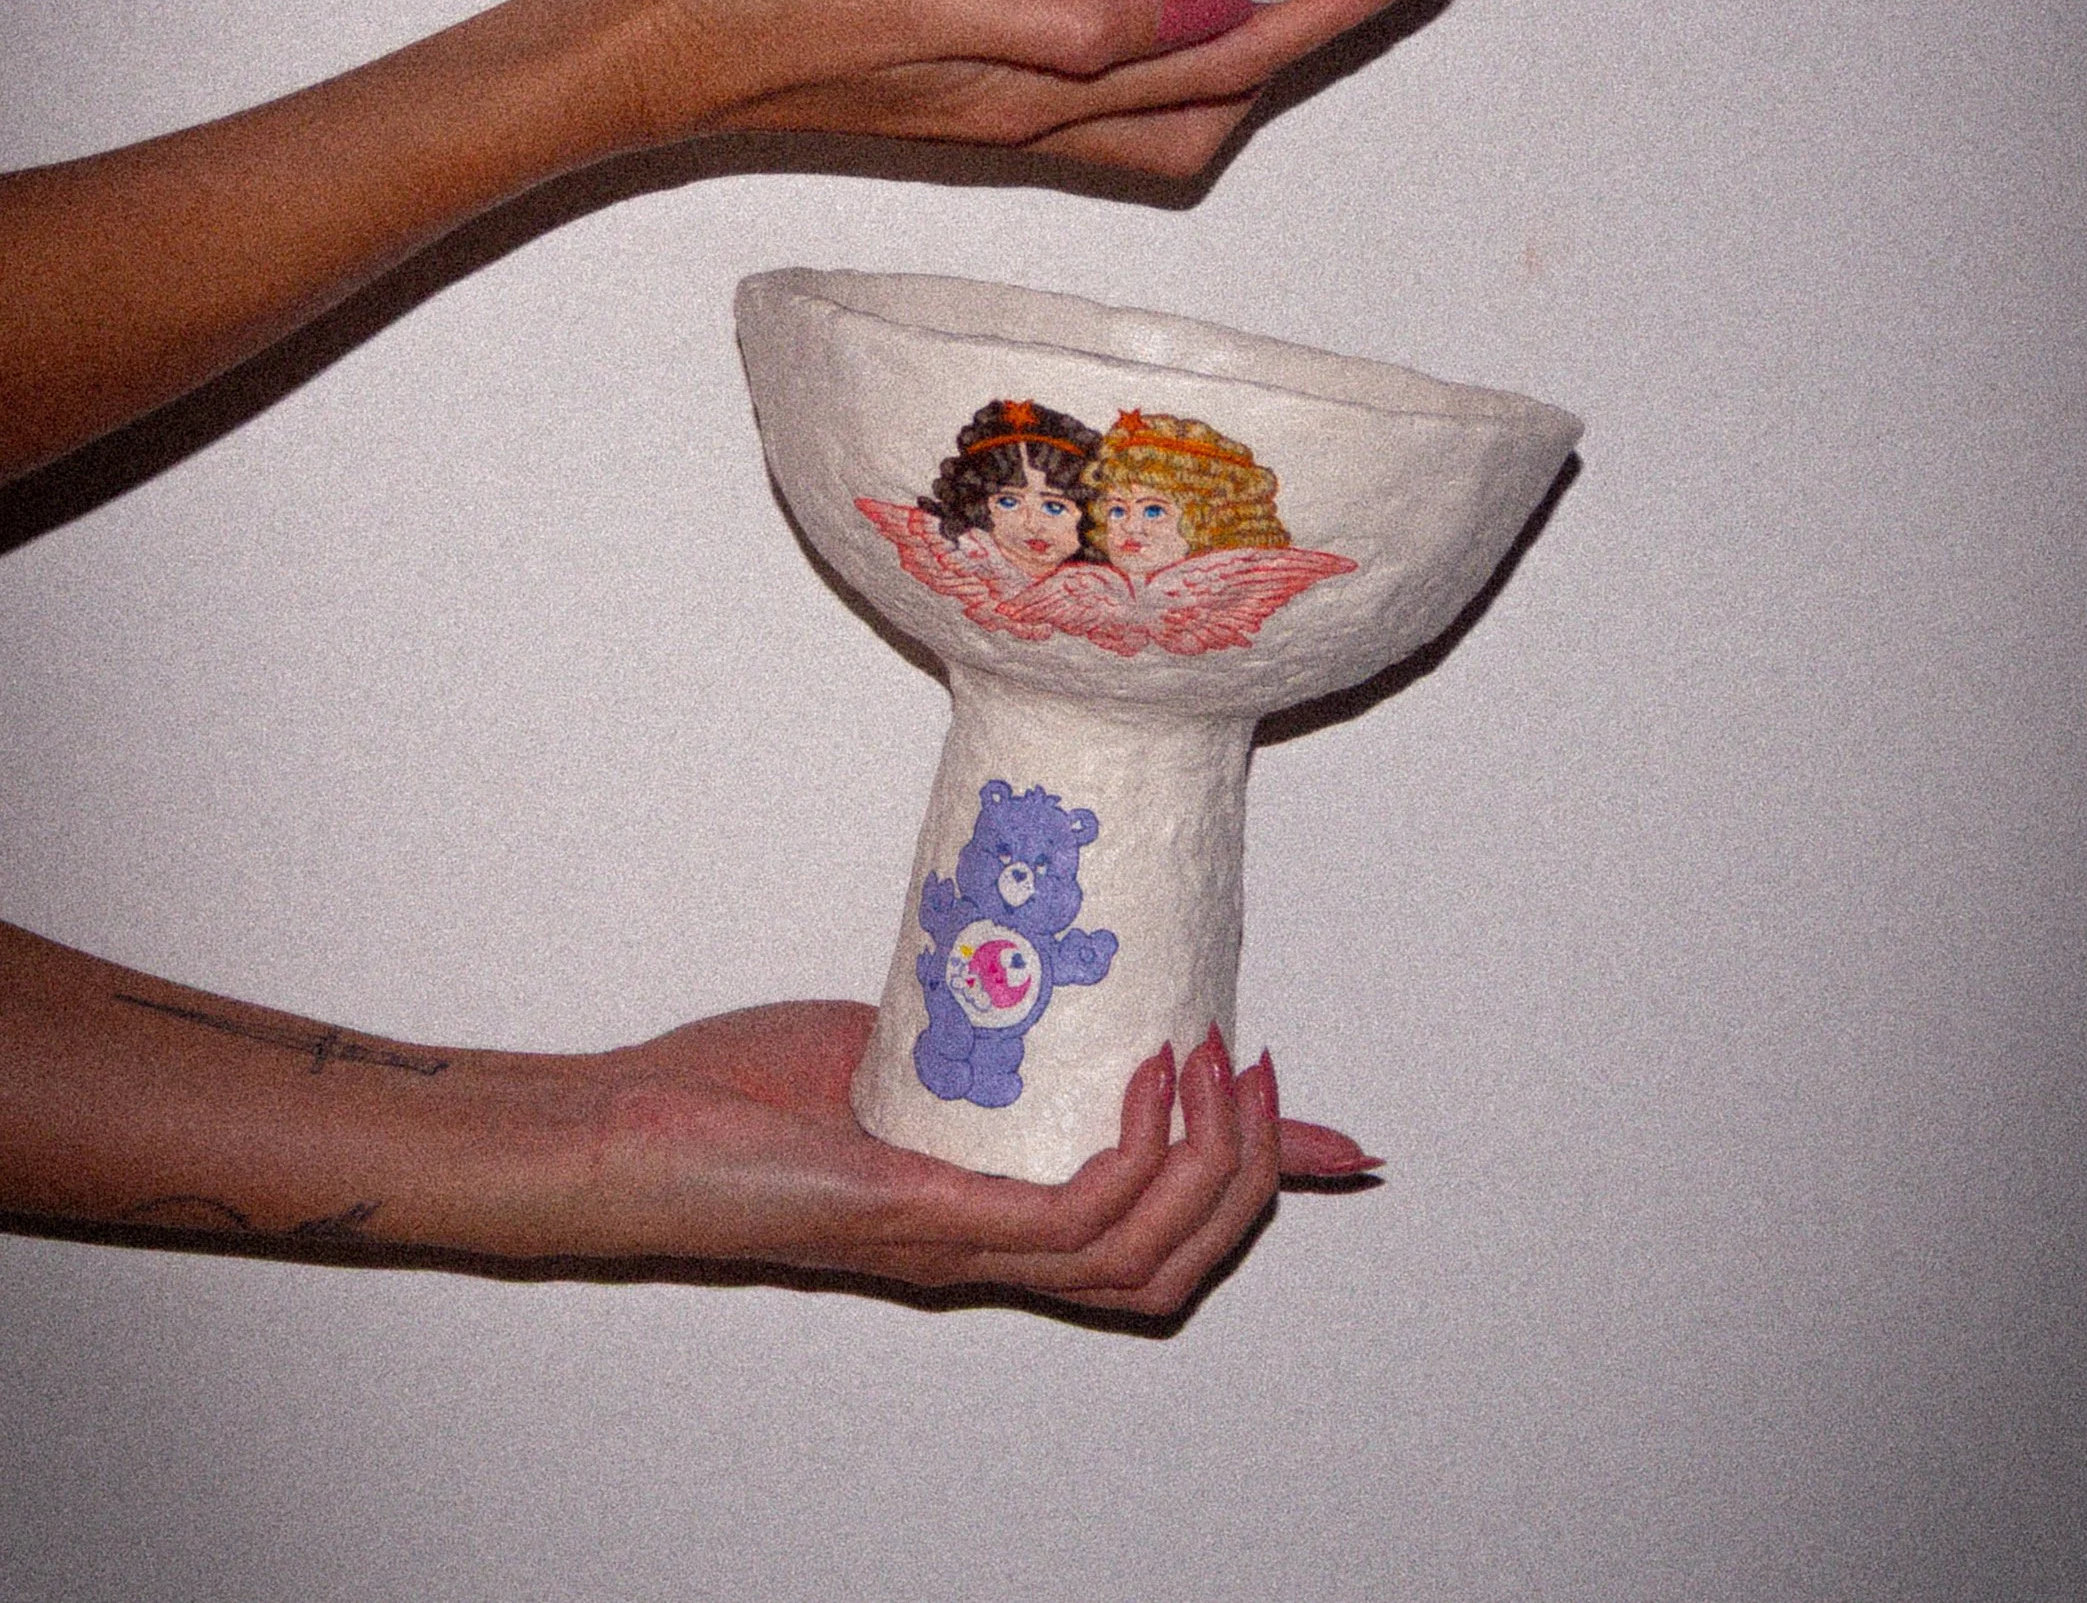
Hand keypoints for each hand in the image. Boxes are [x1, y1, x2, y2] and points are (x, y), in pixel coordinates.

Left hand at [0, 930, 1372, 1315]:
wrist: (630, 1146)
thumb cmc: (731, 1102)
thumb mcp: (886, 1045)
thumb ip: (959, 1016)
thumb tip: (1016, 938)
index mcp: (990, 1212)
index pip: (1154, 1228)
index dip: (1257, 1190)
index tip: (1344, 1149)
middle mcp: (991, 1248)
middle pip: (1178, 1259)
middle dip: (1251, 1172)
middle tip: (1264, 1074)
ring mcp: (965, 1245)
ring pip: (1150, 1251)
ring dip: (1210, 1162)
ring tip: (1219, 1063)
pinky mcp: (929, 1221)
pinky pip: (1076, 1218)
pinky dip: (1135, 1159)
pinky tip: (1150, 1082)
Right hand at [1, 0, 1449, 474]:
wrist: (633, 54)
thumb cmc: (756, 14)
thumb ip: (1061, 14)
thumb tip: (1211, 8)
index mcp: (1042, 98)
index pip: (1232, 57)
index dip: (1337, 14)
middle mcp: (1037, 120)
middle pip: (1226, 98)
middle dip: (1323, 37)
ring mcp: (999, 111)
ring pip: (1171, 98)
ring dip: (1253, 39)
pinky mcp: (958, 84)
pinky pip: (1106, 75)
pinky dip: (1168, 29)